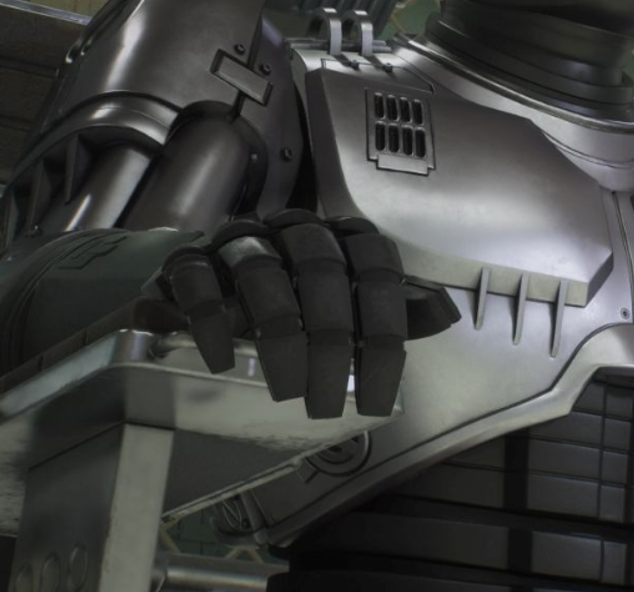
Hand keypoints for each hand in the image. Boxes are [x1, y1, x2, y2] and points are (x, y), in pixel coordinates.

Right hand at [156, 209, 459, 417]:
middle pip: (321, 271)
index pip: (375, 266)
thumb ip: (394, 308)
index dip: (383, 329)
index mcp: (340, 237)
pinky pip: (198, 279)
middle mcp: (292, 229)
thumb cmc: (292, 299)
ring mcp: (239, 241)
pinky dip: (212, 321)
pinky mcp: (188, 260)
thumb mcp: (349, 304)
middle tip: (327, 404)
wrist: (211, 285)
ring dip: (280, 337)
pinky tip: (222, 362)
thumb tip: (445, 315)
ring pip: (263, 273)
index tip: (379, 394)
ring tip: (287, 393)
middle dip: (330, 342)